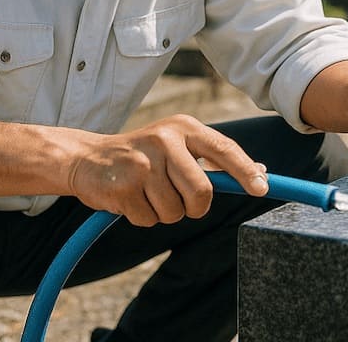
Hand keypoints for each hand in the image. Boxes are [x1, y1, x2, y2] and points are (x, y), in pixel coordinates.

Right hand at [66, 114, 268, 226]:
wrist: (87, 158)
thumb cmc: (144, 155)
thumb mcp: (178, 145)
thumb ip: (214, 159)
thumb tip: (261, 172)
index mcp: (183, 127)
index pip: (223, 149)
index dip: (245, 171)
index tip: (261, 188)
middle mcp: (165, 139)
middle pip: (201, 192)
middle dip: (193, 207)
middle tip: (179, 200)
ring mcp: (143, 163)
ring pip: (174, 211)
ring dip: (164, 212)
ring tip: (147, 193)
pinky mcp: (123, 186)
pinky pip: (149, 219)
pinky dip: (142, 217)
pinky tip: (130, 198)